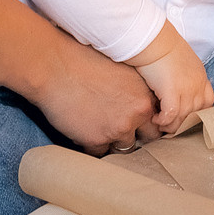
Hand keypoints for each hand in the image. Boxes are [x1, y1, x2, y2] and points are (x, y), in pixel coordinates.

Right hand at [27, 43, 157, 151]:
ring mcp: (118, 129)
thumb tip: (137, 105)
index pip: (159, 120)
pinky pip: (100, 154)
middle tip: (121, 131)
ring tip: (100, 131)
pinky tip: (84, 133)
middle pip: (147, 139)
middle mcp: (137, 113)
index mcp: (145, 94)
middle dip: (136, 137)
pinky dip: (92, 147)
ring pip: (124, 149)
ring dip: (113, 143)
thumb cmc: (83, 61)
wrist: (55, 67)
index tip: (140, 124)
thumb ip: (135, 89)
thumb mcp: (120, 69)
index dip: (148, 123)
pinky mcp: (96, 140)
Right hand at [129, 25, 213, 134]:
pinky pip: (170, 115)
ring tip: (160, 124)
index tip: (183, 118)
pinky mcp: (172, 91)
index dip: (196, 114)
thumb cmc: (160, 47)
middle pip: (194, 114)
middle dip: (181, 124)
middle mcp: (197, 84)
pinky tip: (155, 119)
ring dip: (170, 125)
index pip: (207, 103)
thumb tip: (177, 87)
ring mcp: (187, 89)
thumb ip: (184, 75)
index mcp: (200, 76)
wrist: (151, 39)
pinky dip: (163, 121)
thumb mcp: (180, 61)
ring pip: (182, 118)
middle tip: (168, 127)